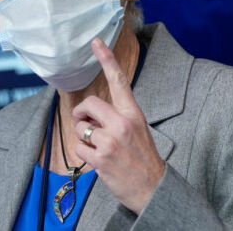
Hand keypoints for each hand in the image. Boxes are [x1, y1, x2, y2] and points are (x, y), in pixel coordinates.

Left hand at [71, 38, 164, 213]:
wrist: (153, 189)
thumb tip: (90, 114)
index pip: (119, 81)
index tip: (96, 42)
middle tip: (86, 124)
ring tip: (100, 148)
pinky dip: (84, 154)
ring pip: (81, 129)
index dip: (107, 59)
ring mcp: (111, 142)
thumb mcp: (136, 130)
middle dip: (81, 113)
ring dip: (84, 138)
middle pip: (89, 104)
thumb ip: (115, 118)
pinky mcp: (101, 159)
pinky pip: (79, 148)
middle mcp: (122, 124)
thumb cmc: (142, 158)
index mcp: (133, 114)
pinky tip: (99, 161)